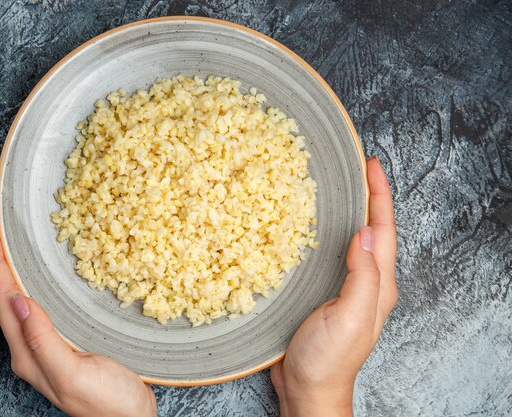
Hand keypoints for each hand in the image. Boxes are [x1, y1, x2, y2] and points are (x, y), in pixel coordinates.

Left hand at [0, 227, 155, 416]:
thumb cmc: (107, 403)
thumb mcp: (73, 373)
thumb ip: (43, 340)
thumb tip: (18, 300)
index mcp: (28, 355)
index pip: (5, 302)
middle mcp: (31, 350)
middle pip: (8, 301)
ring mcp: (48, 348)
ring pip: (23, 304)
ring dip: (15, 275)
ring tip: (12, 250)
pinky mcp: (66, 345)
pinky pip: (43, 309)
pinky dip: (37, 287)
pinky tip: (43, 280)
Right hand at [271, 157, 397, 416]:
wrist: (308, 389)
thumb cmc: (327, 359)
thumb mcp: (348, 317)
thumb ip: (361, 276)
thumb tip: (364, 233)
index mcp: (377, 285)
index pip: (383, 230)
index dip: (379, 196)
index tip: (371, 165)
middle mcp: (366, 282)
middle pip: (373, 230)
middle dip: (368, 197)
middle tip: (356, 168)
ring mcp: (346, 288)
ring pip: (353, 240)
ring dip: (350, 212)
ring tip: (338, 187)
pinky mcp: (325, 292)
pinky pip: (333, 254)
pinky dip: (329, 233)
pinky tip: (313, 226)